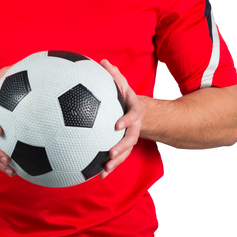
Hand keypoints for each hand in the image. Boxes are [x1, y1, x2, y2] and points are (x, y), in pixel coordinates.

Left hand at [98, 59, 142, 178]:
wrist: (137, 113)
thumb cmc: (124, 98)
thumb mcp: (121, 85)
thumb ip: (114, 75)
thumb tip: (103, 61)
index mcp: (133, 112)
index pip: (133, 116)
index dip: (127, 120)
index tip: (117, 125)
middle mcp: (134, 128)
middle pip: (130, 139)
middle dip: (121, 147)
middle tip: (110, 153)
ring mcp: (129, 139)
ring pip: (125, 152)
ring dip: (116, 162)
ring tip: (105, 169)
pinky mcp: (123, 147)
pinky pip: (118, 159)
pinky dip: (110, 167)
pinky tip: (99, 175)